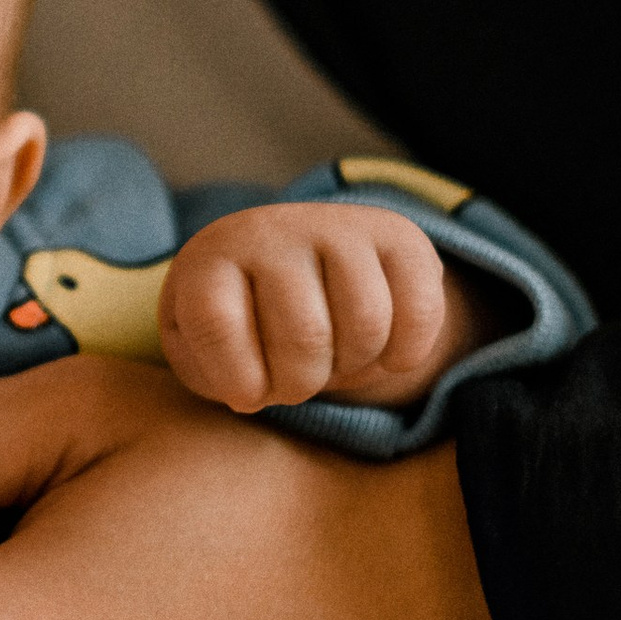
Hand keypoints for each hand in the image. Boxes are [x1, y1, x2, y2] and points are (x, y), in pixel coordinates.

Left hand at [161, 200, 459, 411]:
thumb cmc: (237, 323)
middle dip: (300, 385)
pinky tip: (384, 358)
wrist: (282, 263)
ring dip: (352, 369)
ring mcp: (337, 226)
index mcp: (212, 259)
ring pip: (366, 324)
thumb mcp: (200, 350)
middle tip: (292, 382)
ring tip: (331, 361)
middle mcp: (273, 231)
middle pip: (305, 336)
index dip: (238, 380)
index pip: (218, 324)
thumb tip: (252, 391)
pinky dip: (407, 353)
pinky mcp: (395, 235)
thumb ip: (214, 373)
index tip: (245, 393)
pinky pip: (420, 311)